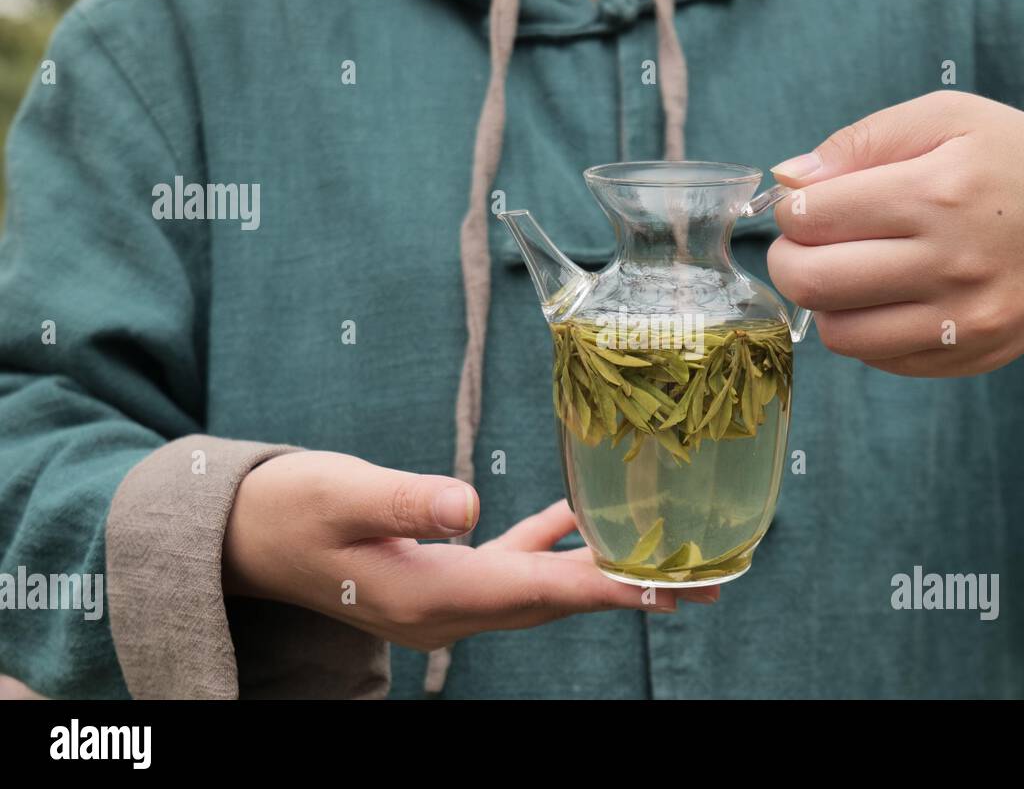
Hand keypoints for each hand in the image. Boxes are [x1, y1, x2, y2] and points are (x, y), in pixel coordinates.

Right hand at [223, 451, 717, 650]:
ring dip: (599, 574)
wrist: (239, 537)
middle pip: (554, 599)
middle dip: (627, 591)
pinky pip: (510, 567)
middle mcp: (445, 610)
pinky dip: (549, 547)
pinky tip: (576, 518)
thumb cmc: (283, 509)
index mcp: (427, 595)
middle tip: (704, 584)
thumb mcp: (338, 493)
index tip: (671, 587)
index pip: (537, 590)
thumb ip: (404, 497)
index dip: (607, 587)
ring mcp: (443, 599)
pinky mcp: (437, 576)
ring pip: (539, 588)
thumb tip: (468, 505)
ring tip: (665, 563)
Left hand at [767, 91, 1023, 375]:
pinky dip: (865, 329)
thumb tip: (788, 180)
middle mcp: (951, 263)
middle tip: (806, 242)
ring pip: (838, 333)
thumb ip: (862, 140)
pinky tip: (887, 296)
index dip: (792, 207)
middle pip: (811, 282)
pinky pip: (879, 359)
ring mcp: (963, 321)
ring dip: (824, 301)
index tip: (806, 202)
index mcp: (940, 192)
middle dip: (789, 258)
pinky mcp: (971, 357)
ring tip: (846, 270)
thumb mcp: (951, 119)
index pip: (814, 215)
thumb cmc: (1020, 165)